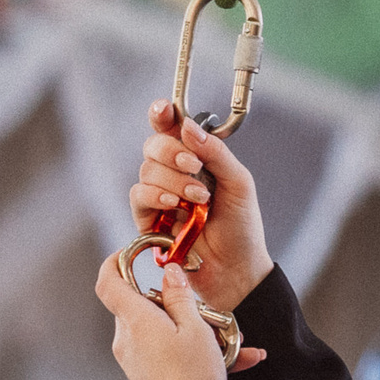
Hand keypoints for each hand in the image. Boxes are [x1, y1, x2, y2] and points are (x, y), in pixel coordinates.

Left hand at [97, 255, 263, 379]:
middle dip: (176, 302)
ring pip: (160, 328)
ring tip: (230, 342)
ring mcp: (133, 358)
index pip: (108, 281)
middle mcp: (127, 338)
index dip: (116, 261)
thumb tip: (170, 273)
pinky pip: (166, 350)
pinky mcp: (143, 373)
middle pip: (143, 304)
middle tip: (208, 312)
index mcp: (134, 320)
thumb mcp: (194, 328)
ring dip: (194, 329)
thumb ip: (180, 296)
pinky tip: (232, 360)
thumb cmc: (191, 377)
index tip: (133, 252)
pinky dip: (193, 350)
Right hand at [131, 101, 275, 311]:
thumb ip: (216, 153)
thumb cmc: (241, 227)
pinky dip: (155, 196)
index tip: (163, 110)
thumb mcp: (239, 182)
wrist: (236, 269)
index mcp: (195, 159)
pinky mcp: (148, 220)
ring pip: (146, 170)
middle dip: (171, 152)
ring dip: (173, 181)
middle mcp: (173, 174)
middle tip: (194, 166)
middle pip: (153, 146)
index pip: (171, 129)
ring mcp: (159, 197)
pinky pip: (138, 196)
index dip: (162, 115)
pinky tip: (174, 206)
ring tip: (199, 199)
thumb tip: (188, 128)